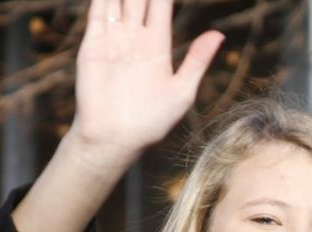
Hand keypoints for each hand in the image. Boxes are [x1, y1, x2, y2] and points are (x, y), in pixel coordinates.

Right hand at [69, 0, 224, 163]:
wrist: (115, 139)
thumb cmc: (152, 122)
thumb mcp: (182, 92)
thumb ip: (196, 61)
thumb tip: (218, 35)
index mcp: (157, 45)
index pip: (160, 4)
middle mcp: (135, 37)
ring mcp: (113, 39)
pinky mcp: (93, 44)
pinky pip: (98, 10)